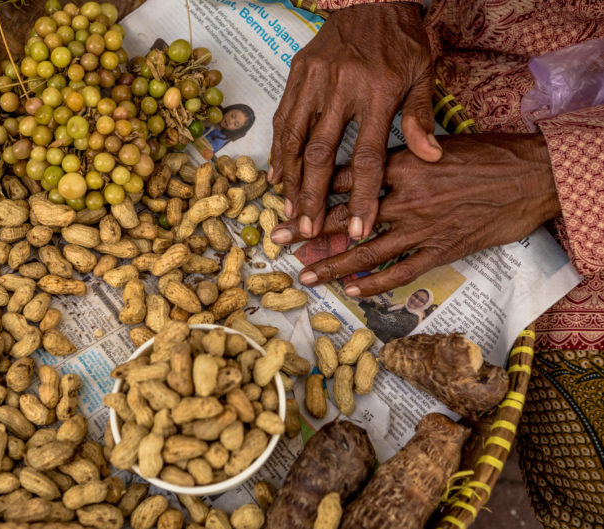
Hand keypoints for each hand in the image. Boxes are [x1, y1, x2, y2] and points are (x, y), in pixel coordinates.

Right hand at [268, 2, 440, 241]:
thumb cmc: (402, 39)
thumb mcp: (423, 73)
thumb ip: (421, 116)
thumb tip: (430, 157)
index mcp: (379, 91)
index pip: (368, 156)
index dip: (362, 196)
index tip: (358, 227)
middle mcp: (342, 87)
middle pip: (322, 153)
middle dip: (313, 196)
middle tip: (308, 229)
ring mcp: (315, 78)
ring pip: (296, 137)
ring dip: (291, 179)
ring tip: (289, 210)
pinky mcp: (298, 71)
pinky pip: (284, 116)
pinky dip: (279, 148)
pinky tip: (276, 175)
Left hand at [272, 134, 560, 296]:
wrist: (530, 177)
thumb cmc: (483, 156)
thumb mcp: (433, 144)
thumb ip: (397, 159)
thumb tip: (361, 174)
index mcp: (400, 163)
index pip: (343, 178)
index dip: (310, 192)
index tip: (284, 203)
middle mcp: (404, 197)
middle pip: (343, 216)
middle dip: (307, 231)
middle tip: (278, 242)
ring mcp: (422, 227)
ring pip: (366, 252)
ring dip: (331, 265)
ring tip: (304, 276)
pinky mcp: (441, 251)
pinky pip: (400, 272)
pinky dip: (375, 284)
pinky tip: (353, 292)